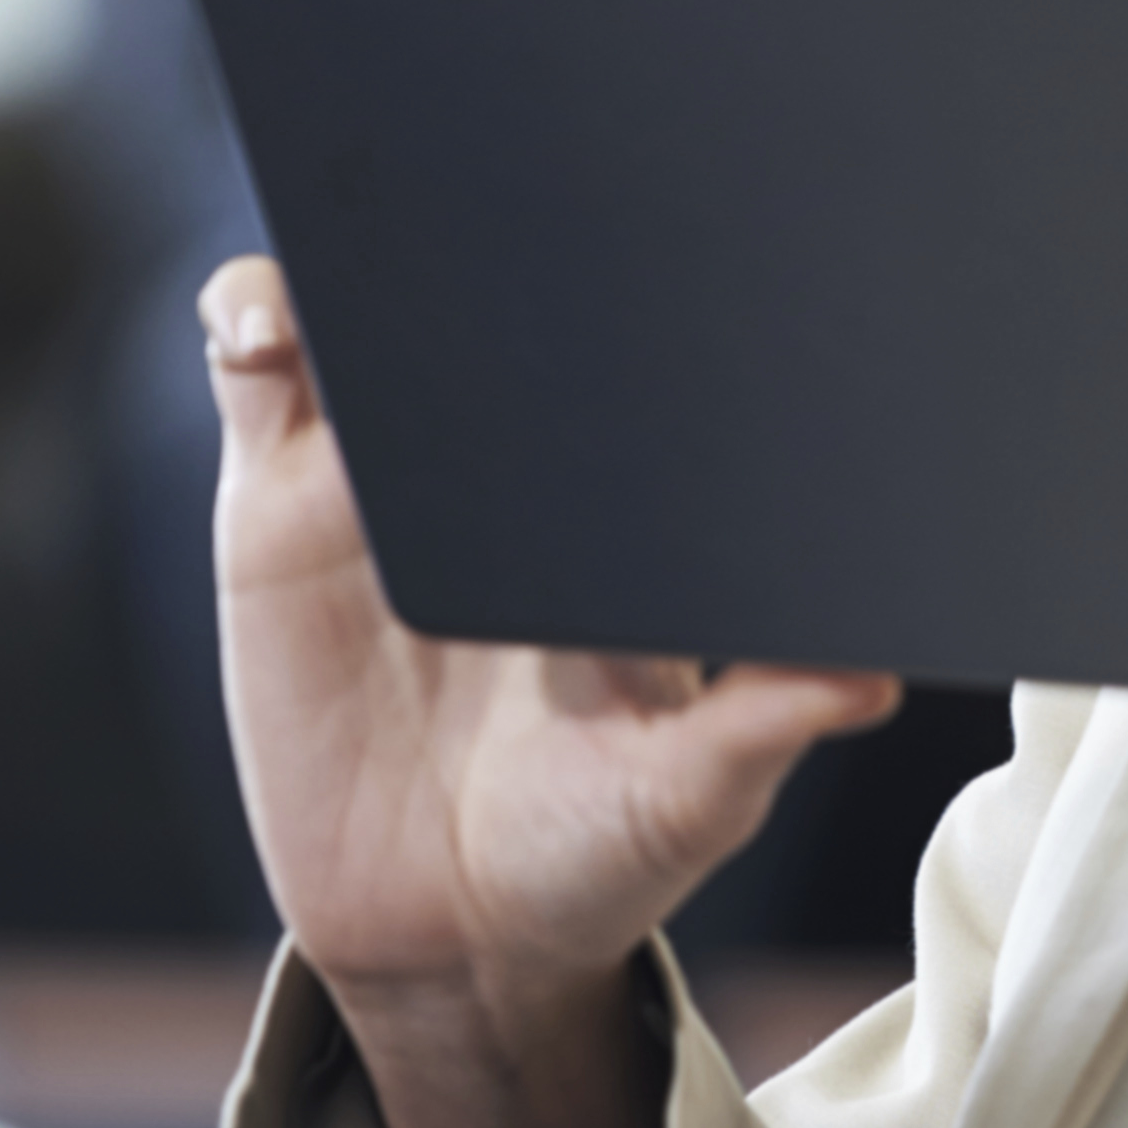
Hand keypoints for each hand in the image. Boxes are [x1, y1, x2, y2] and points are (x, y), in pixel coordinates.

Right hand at [199, 257, 897, 1127]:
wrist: (446, 936)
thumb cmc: (596, 853)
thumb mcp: (693, 795)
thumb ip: (761, 728)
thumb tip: (874, 680)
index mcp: (622, 514)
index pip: (626, 363)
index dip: (623, 285)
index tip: (626, 228)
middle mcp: (514, 478)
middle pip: (496, 308)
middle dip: (488, 227)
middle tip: (486, 191)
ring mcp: (393, 484)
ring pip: (373, 318)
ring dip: (363, 259)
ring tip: (361, 260)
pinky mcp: (281, 515)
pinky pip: (263, 387)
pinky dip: (253, 326)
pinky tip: (268, 330)